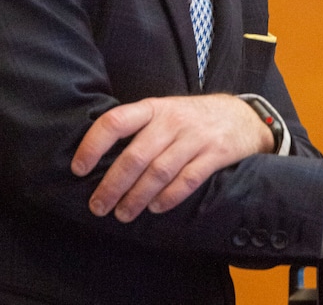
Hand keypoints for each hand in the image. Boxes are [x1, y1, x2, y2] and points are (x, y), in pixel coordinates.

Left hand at [71, 94, 272, 221]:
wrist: (243, 116)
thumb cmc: (193, 118)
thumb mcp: (166, 111)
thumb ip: (139, 128)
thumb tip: (99, 159)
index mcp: (154, 107)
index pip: (116, 121)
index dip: (93, 144)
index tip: (79, 168)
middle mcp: (172, 120)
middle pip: (136, 155)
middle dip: (113, 184)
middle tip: (98, 206)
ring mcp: (195, 137)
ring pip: (159, 171)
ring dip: (137, 197)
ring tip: (123, 214)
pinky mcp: (215, 154)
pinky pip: (187, 180)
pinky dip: (168, 198)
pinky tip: (155, 209)